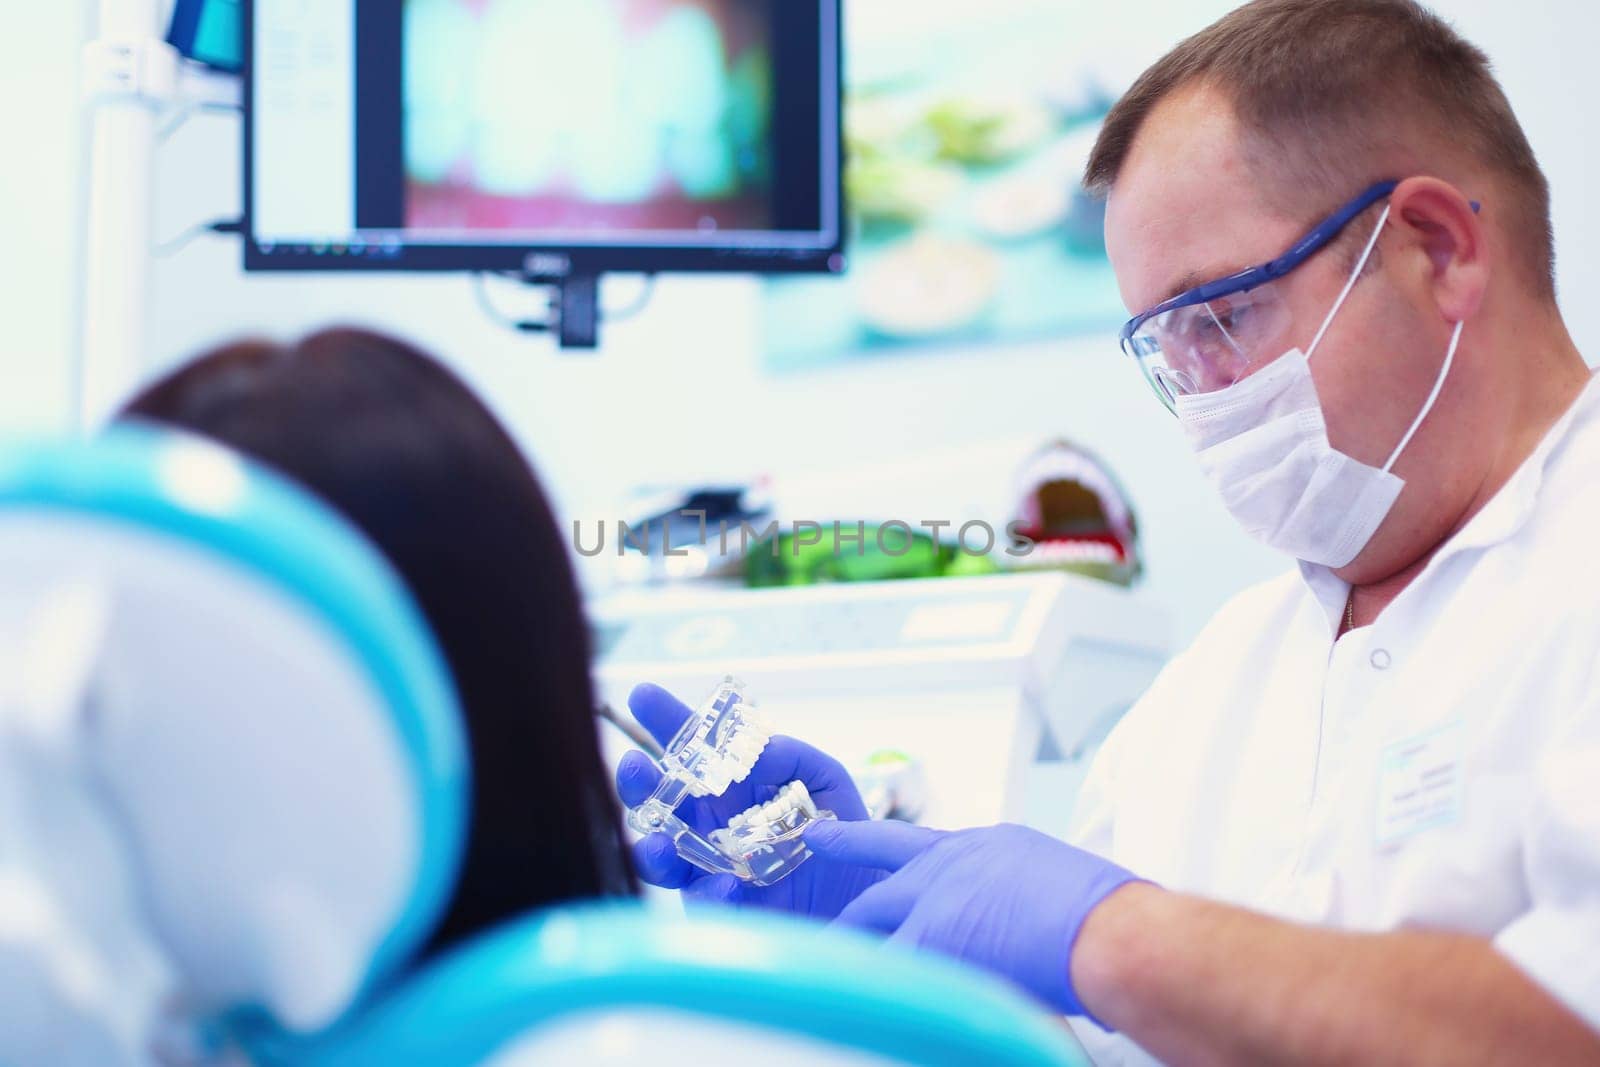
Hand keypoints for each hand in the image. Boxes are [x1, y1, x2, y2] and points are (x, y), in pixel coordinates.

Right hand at [614, 683, 883, 918]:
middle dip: (638, 780)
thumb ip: (797, 759)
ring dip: (652, 846)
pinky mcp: (721, 910)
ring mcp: (709, 868)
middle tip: (636, 764)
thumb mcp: (830, 787)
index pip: (693, 750)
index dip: (667, 722)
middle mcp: (711, 823)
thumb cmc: (844, 842)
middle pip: (658, 798)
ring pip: (659, 854)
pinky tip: (731, 886)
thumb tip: (760, 750)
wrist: (867, 906)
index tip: (642, 694)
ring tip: (660, 842)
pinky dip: (712, 891)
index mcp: (733, 787)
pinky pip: (702, 900)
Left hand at [803, 819, 1145, 1018]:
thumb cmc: (1107, 913)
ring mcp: (934, 899)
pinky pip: (879, 964)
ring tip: (825, 961)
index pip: (920, 843)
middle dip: (850, 872)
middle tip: (820, 861)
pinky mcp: (928, 941)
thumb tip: (1028, 924)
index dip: (876, 844)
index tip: (837, 836)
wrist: (1111, 931)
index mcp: (986, 846)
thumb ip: (1023, 892)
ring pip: (870, 917)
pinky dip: (864, 981)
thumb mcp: (1058, 878)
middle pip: (881, 867)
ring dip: (851, 941)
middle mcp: (952, 863)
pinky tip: (848, 997)